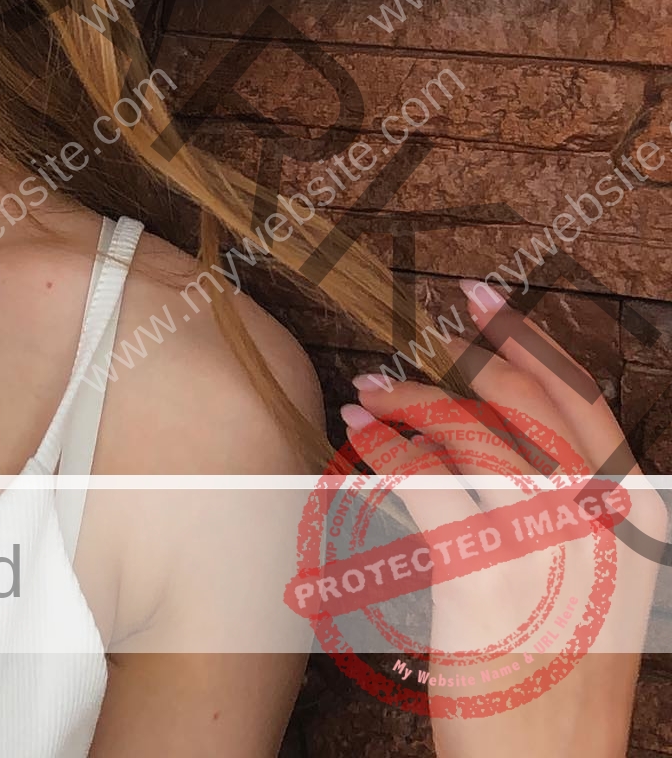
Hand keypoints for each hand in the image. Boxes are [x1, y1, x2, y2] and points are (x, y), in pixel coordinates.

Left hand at [338, 279, 663, 756]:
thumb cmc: (558, 689)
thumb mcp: (592, 593)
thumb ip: (570, 519)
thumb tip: (498, 442)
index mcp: (633, 525)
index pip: (585, 406)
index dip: (530, 345)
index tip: (486, 302)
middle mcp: (598, 526)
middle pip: (525, 406)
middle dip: (464, 360)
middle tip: (417, 338)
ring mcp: (543, 546)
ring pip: (467, 435)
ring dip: (408, 402)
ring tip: (367, 393)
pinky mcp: (482, 573)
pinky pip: (423, 482)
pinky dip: (384, 451)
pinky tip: (359, 441)